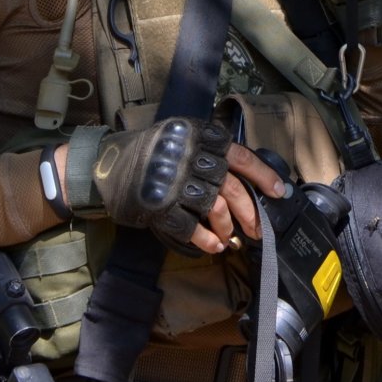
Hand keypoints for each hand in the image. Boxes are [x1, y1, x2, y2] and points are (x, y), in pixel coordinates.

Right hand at [87, 118, 281, 255]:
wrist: (103, 165)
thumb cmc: (149, 155)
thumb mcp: (181, 141)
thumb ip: (210, 155)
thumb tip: (248, 184)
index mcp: (198, 136)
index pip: (240, 156)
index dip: (263, 175)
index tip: (279, 193)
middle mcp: (188, 155)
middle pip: (232, 187)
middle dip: (249, 212)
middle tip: (256, 230)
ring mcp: (173, 180)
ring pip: (214, 207)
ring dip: (225, 227)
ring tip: (228, 238)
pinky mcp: (157, 204)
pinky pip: (189, 227)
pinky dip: (204, 240)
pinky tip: (211, 245)